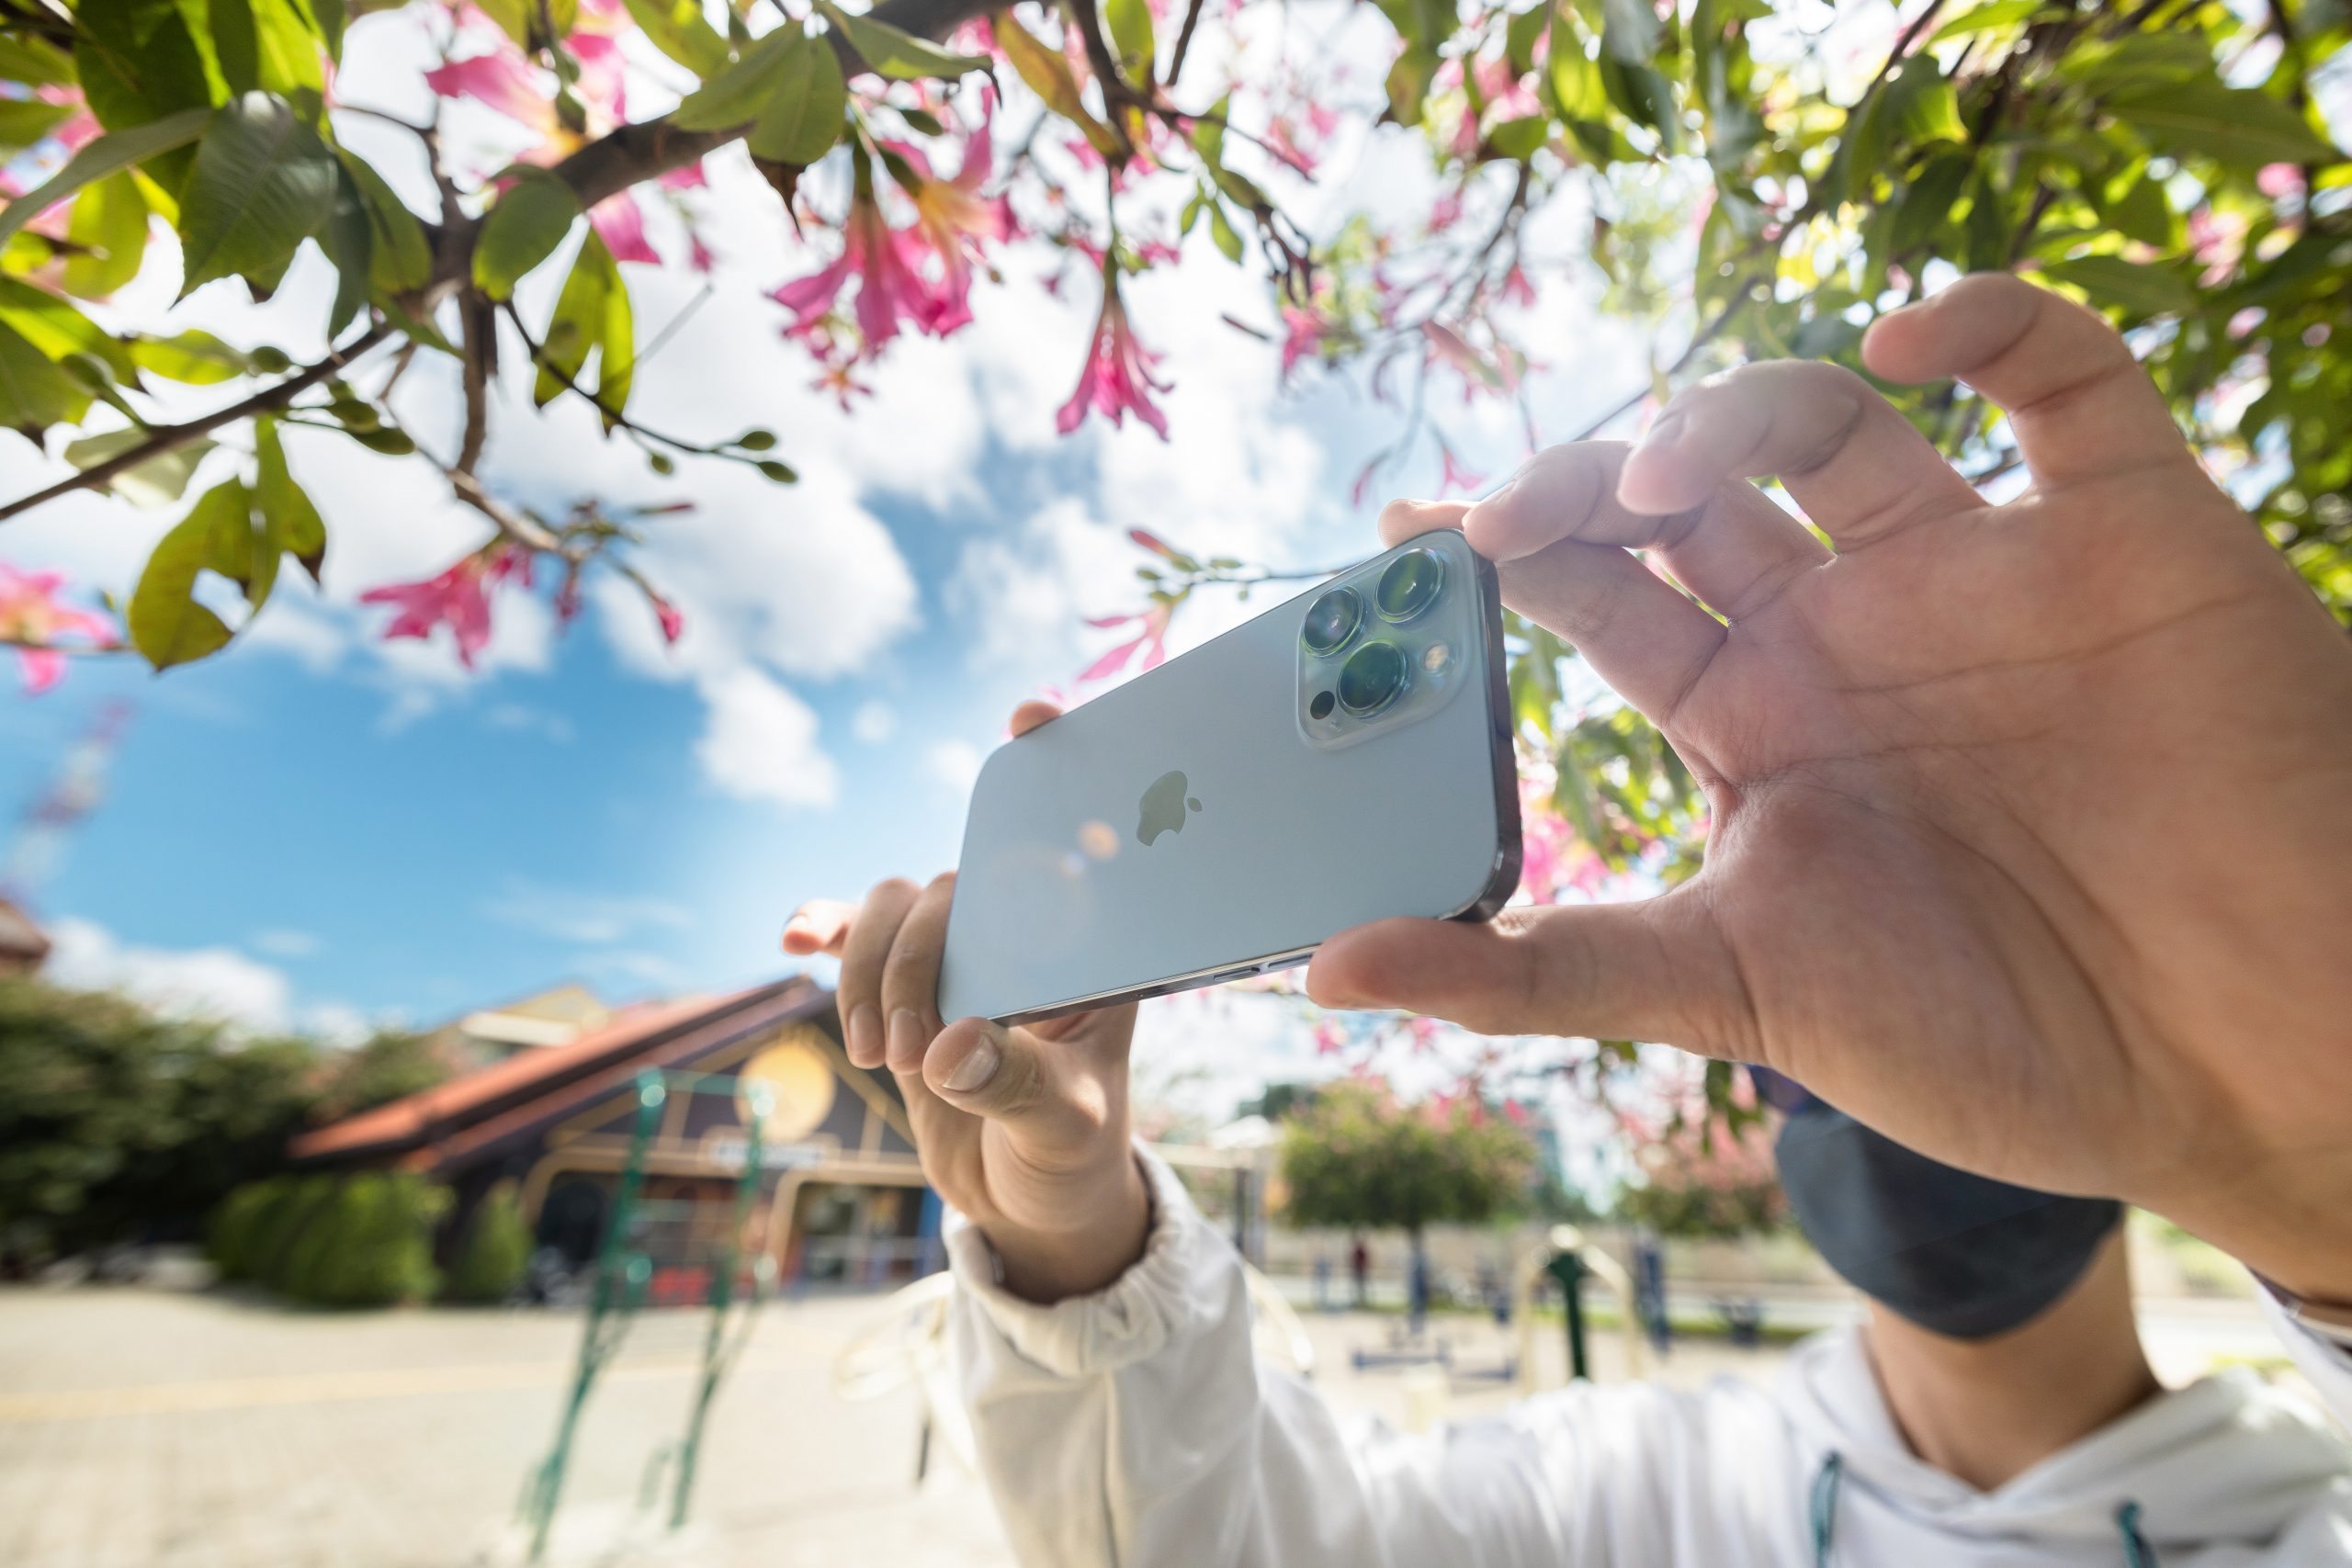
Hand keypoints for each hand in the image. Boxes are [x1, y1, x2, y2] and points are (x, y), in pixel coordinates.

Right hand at [783, 701, 1147, 1302]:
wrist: (1027, 1202)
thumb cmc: (1072, 1154)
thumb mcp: (1062, 1123)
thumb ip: (1011, 1081)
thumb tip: (944, 1045)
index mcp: (1090, 944)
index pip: (1080, 833)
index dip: (1057, 763)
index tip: (1028, 718)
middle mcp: (1025, 930)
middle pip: (952, 881)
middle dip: (914, 957)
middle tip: (908, 1050)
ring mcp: (960, 952)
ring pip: (894, 905)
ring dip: (869, 972)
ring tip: (880, 1056)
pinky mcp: (903, 983)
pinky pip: (854, 937)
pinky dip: (825, 928)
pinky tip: (794, 935)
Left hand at [1310, 274, 2351, 1303]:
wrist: (2245, 1065)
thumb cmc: (1999, 1043)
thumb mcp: (1735, 993)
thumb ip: (1539, 971)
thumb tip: (1330, 973)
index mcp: (1759, 723)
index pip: (1600, 601)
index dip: (1497, 560)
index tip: (1395, 537)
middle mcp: (1854, 634)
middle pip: (1690, 497)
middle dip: (1584, 481)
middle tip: (1501, 513)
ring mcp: (1982, 575)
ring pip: (1833, 422)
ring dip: (1728, 415)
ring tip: (1662, 481)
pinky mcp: (2128, 533)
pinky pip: (2065, 377)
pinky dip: (1992, 325)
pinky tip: (1908, 342)